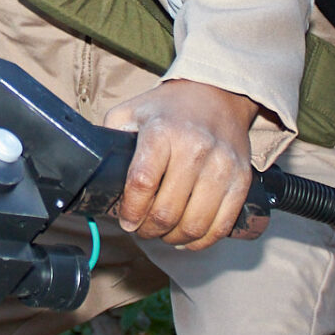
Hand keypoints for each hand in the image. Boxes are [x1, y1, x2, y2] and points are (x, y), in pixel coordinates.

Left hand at [102, 80, 260, 249]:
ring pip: (195, 224)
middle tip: (142, 230)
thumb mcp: (132, 111)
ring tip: (163, 233)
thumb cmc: (170, 107)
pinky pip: (222, 224)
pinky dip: (202, 240)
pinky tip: (188, 236)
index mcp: (163, 132)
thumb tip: (92, 169)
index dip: (131, 211)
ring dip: (173, 238)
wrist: (219, 94)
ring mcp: (222, 165)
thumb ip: (111, 136)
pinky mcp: (242, 179)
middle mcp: (195, 148)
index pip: (142, 183)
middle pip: (167, 210)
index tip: (126, 220)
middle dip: (148, 230)